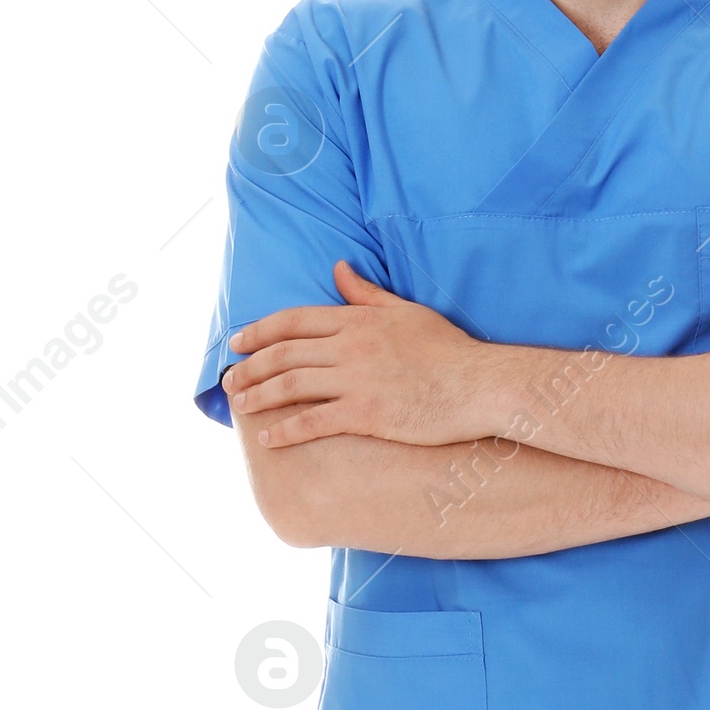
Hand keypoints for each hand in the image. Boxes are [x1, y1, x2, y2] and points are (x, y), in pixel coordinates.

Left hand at [222, 262, 491, 447]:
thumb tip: (338, 269)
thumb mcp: (406, 312)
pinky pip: (315, 421)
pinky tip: (269, 439)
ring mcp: (358, 380)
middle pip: (285, 353)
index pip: (294, 321)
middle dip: (250, 367)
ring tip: (239, 406)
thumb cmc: (448, 350)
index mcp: (357, 320)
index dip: (259, 331)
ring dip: (259, 396)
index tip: (237, 343)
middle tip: (229, 382)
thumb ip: (366, 294)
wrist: (480, 385)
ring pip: (292, 385)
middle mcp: (351, 346)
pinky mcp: (367, 413)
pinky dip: (286, 430)